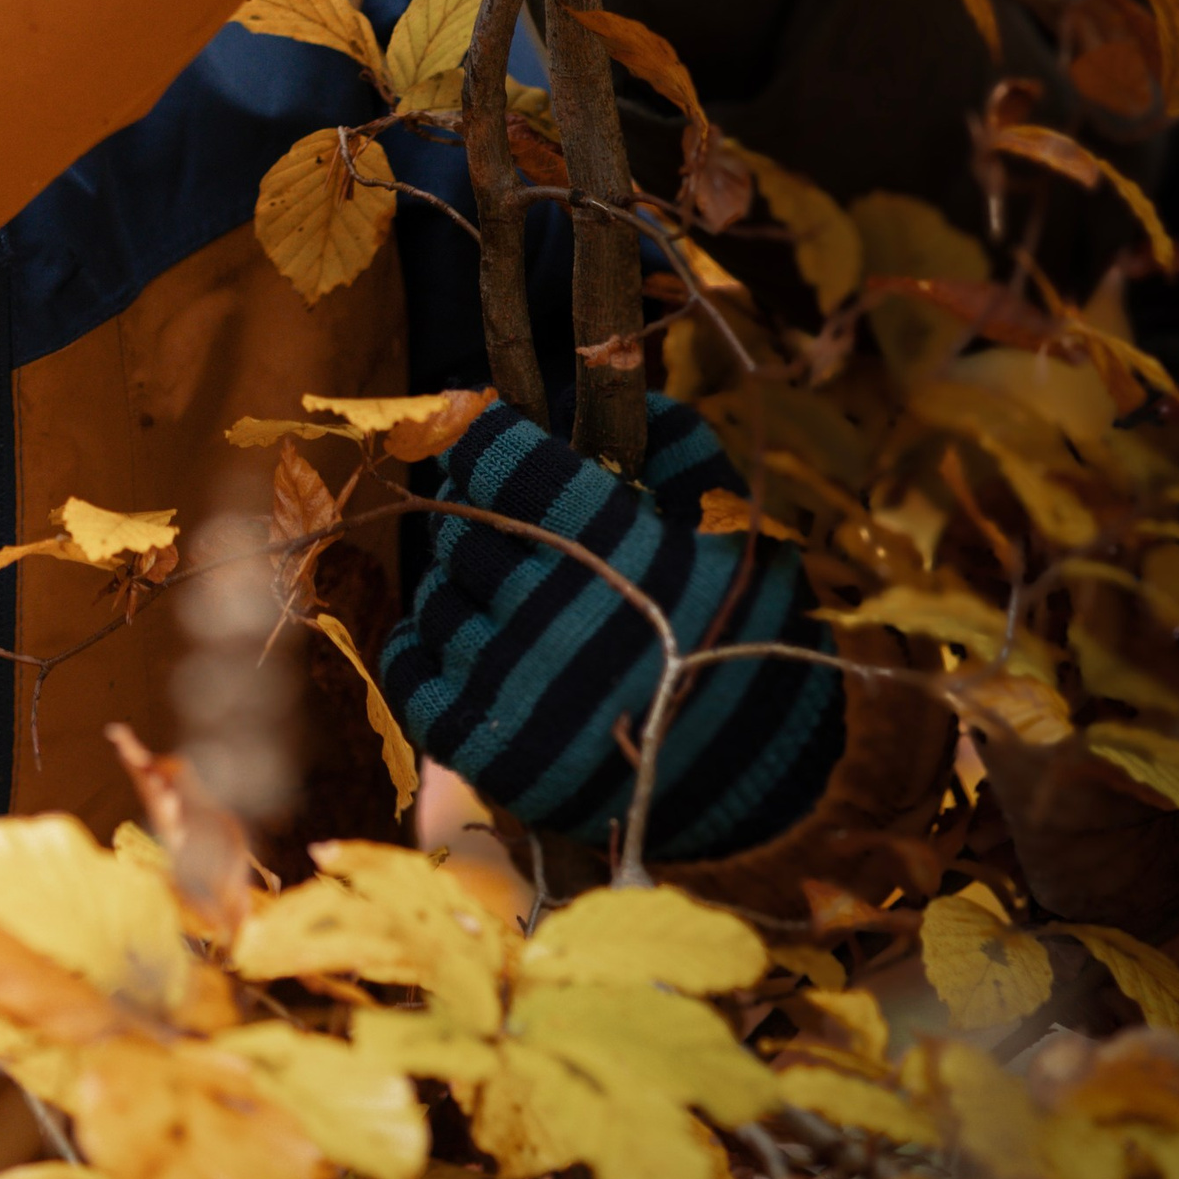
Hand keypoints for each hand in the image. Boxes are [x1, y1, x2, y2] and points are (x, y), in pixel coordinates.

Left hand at [380, 396, 844, 865]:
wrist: (768, 792)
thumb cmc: (749, 640)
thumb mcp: (734, 529)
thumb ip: (675, 445)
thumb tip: (598, 387)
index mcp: (613, 542)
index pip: (495, 454)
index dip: (484, 437)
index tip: (488, 436)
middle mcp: (552, 607)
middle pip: (460, 528)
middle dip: (480, 521)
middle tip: (511, 533)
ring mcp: (512, 683)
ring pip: (435, 598)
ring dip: (461, 592)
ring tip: (511, 605)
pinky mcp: (488, 748)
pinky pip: (410, 672)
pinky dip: (422, 650)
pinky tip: (460, 645)